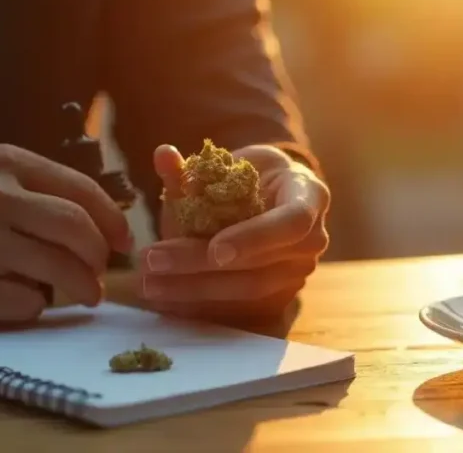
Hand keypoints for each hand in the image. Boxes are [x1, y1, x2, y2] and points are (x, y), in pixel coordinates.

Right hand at [0, 144, 130, 324]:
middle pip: (78, 229)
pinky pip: (27, 303)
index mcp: (2, 163)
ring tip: (84, 295)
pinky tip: (27, 301)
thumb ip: (36, 190)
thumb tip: (106, 219)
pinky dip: (38, 307)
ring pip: (61, 270)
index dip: (113, 221)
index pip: (82, 190)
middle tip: (101, 273)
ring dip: (83, 288)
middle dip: (101, 257)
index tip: (123, 242)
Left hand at [139, 143, 329, 319]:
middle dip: (202, 265)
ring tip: (149, 282)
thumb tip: (162, 155)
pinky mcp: (281, 295)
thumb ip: (193, 168)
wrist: (270, 196)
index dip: (255, 238)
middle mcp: (314, 238)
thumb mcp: (226, 164)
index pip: (293, 222)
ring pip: (249, 289)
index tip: (215, 250)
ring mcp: (299, 271)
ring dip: (195, 289)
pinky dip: (201, 305)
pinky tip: (164, 300)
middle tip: (153, 260)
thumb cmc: (248, 176)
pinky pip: (241, 307)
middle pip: (262, 264)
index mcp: (309, 195)